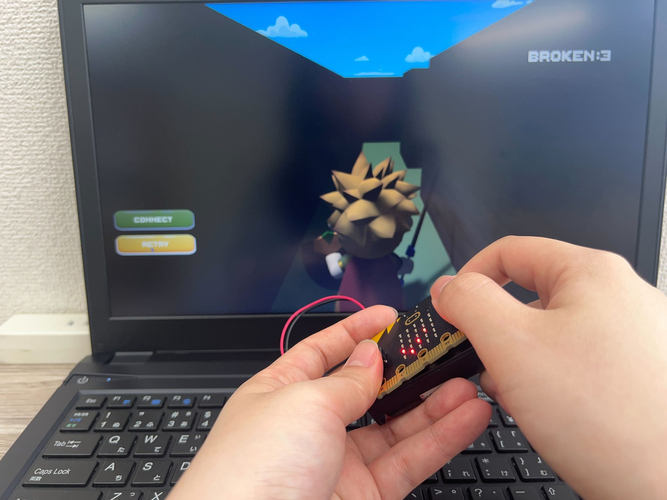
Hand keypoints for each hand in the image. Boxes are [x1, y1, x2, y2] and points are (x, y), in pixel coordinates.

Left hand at [168, 306, 489, 499]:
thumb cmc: (252, 470)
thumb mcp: (302, 404)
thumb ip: (346, 381)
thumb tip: (370, 355)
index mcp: (279, 393)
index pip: (322, 352)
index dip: (355, 332)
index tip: (389, 316)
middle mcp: (309, 427)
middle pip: (366, 390)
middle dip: (404, 371)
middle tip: (441, 353)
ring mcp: (338, 464)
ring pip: (395, 427)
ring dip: (433, 405)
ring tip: (467, 384)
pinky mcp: (364, 496)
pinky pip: (407, 461)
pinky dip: (438, 440)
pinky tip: (465, 419)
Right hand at [430, 236, 666, 499]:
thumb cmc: (607, 418)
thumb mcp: (511, 345)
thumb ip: (469, 303)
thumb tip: (448, 286)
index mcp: (592, 274)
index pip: (509, 252)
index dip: (469, 278)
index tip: (451, 310)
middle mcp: (621, 297)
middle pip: (531, 295)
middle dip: (497, 330)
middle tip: (485, 364)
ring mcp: (635, 336)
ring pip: (554, 333)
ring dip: (522, 360)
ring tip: (520, 397)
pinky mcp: (639, 373)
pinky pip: (579, 362)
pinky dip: (553, 380)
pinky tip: (550, 412)